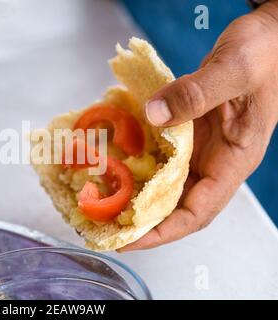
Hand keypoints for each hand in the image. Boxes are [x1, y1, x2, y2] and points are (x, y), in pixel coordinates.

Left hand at [119, 1, 277, 250]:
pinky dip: (139, 163)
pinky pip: (161, 155)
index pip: (198, 212)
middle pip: (177, 205)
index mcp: (233, 160)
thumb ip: (196, 94)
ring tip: (103, 202)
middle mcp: (215, 161)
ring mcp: (201, 147)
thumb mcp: (234, 71)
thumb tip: (153, 116)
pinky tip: (116, 162)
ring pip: (166, 183)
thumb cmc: (264, 54)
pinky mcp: (188, 131)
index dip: (163, 231)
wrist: (268, 37)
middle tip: (105, 224)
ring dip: (137, 195)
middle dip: (142, 220)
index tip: (130, 239)